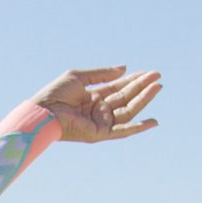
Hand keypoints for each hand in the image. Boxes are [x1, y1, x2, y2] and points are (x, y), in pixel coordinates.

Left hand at [31, 68, 161, 142]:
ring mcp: (100, 123)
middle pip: (126, 98)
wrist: (43, 111)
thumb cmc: (55, 93)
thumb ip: (102, 74)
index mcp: (93, 97)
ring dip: (143, 100)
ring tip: (157, 87)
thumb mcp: (80, 77)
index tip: (150, 72)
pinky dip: (138, 127)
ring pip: (128, 111)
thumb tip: (124, 68)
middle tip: (158, 77)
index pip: (119, 87)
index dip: (134, 80)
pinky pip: (123, 131)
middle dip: (142, 87)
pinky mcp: (100, 134)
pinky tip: (153, 121)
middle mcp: (99, 110)